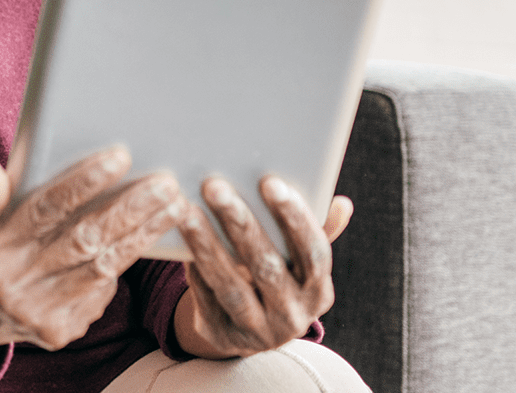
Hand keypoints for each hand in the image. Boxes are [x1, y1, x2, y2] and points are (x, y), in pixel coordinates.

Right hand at [0, 148, 187, 357]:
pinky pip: (102, 291)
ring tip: (173, 205)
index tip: (121, 156)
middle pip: (83, 240)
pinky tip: (150, 236)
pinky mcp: (61, 332)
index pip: (44, 211)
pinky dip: (126, 261)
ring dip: (143, 234)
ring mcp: (39, 314)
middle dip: (129, 210)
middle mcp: (13, 287)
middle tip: (165, 184)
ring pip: (103, 266)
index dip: (83, 183)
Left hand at [173, 176, 352, 358]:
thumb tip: (342, 204)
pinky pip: (205, 298)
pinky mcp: (223, 336)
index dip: (295, 218)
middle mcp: (294, 316)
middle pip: (267, 267)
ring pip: (231, 286)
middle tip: (215, 186)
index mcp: (318, 292)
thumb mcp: (296, 261)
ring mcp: (258, 331)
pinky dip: (192, 267)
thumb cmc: (273, 275)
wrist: (244, 328)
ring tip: (187, 211)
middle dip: (240, 223)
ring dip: (207, 245)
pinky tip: (177, 239)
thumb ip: (315, 231)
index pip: (313, 253)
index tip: (270, 182)